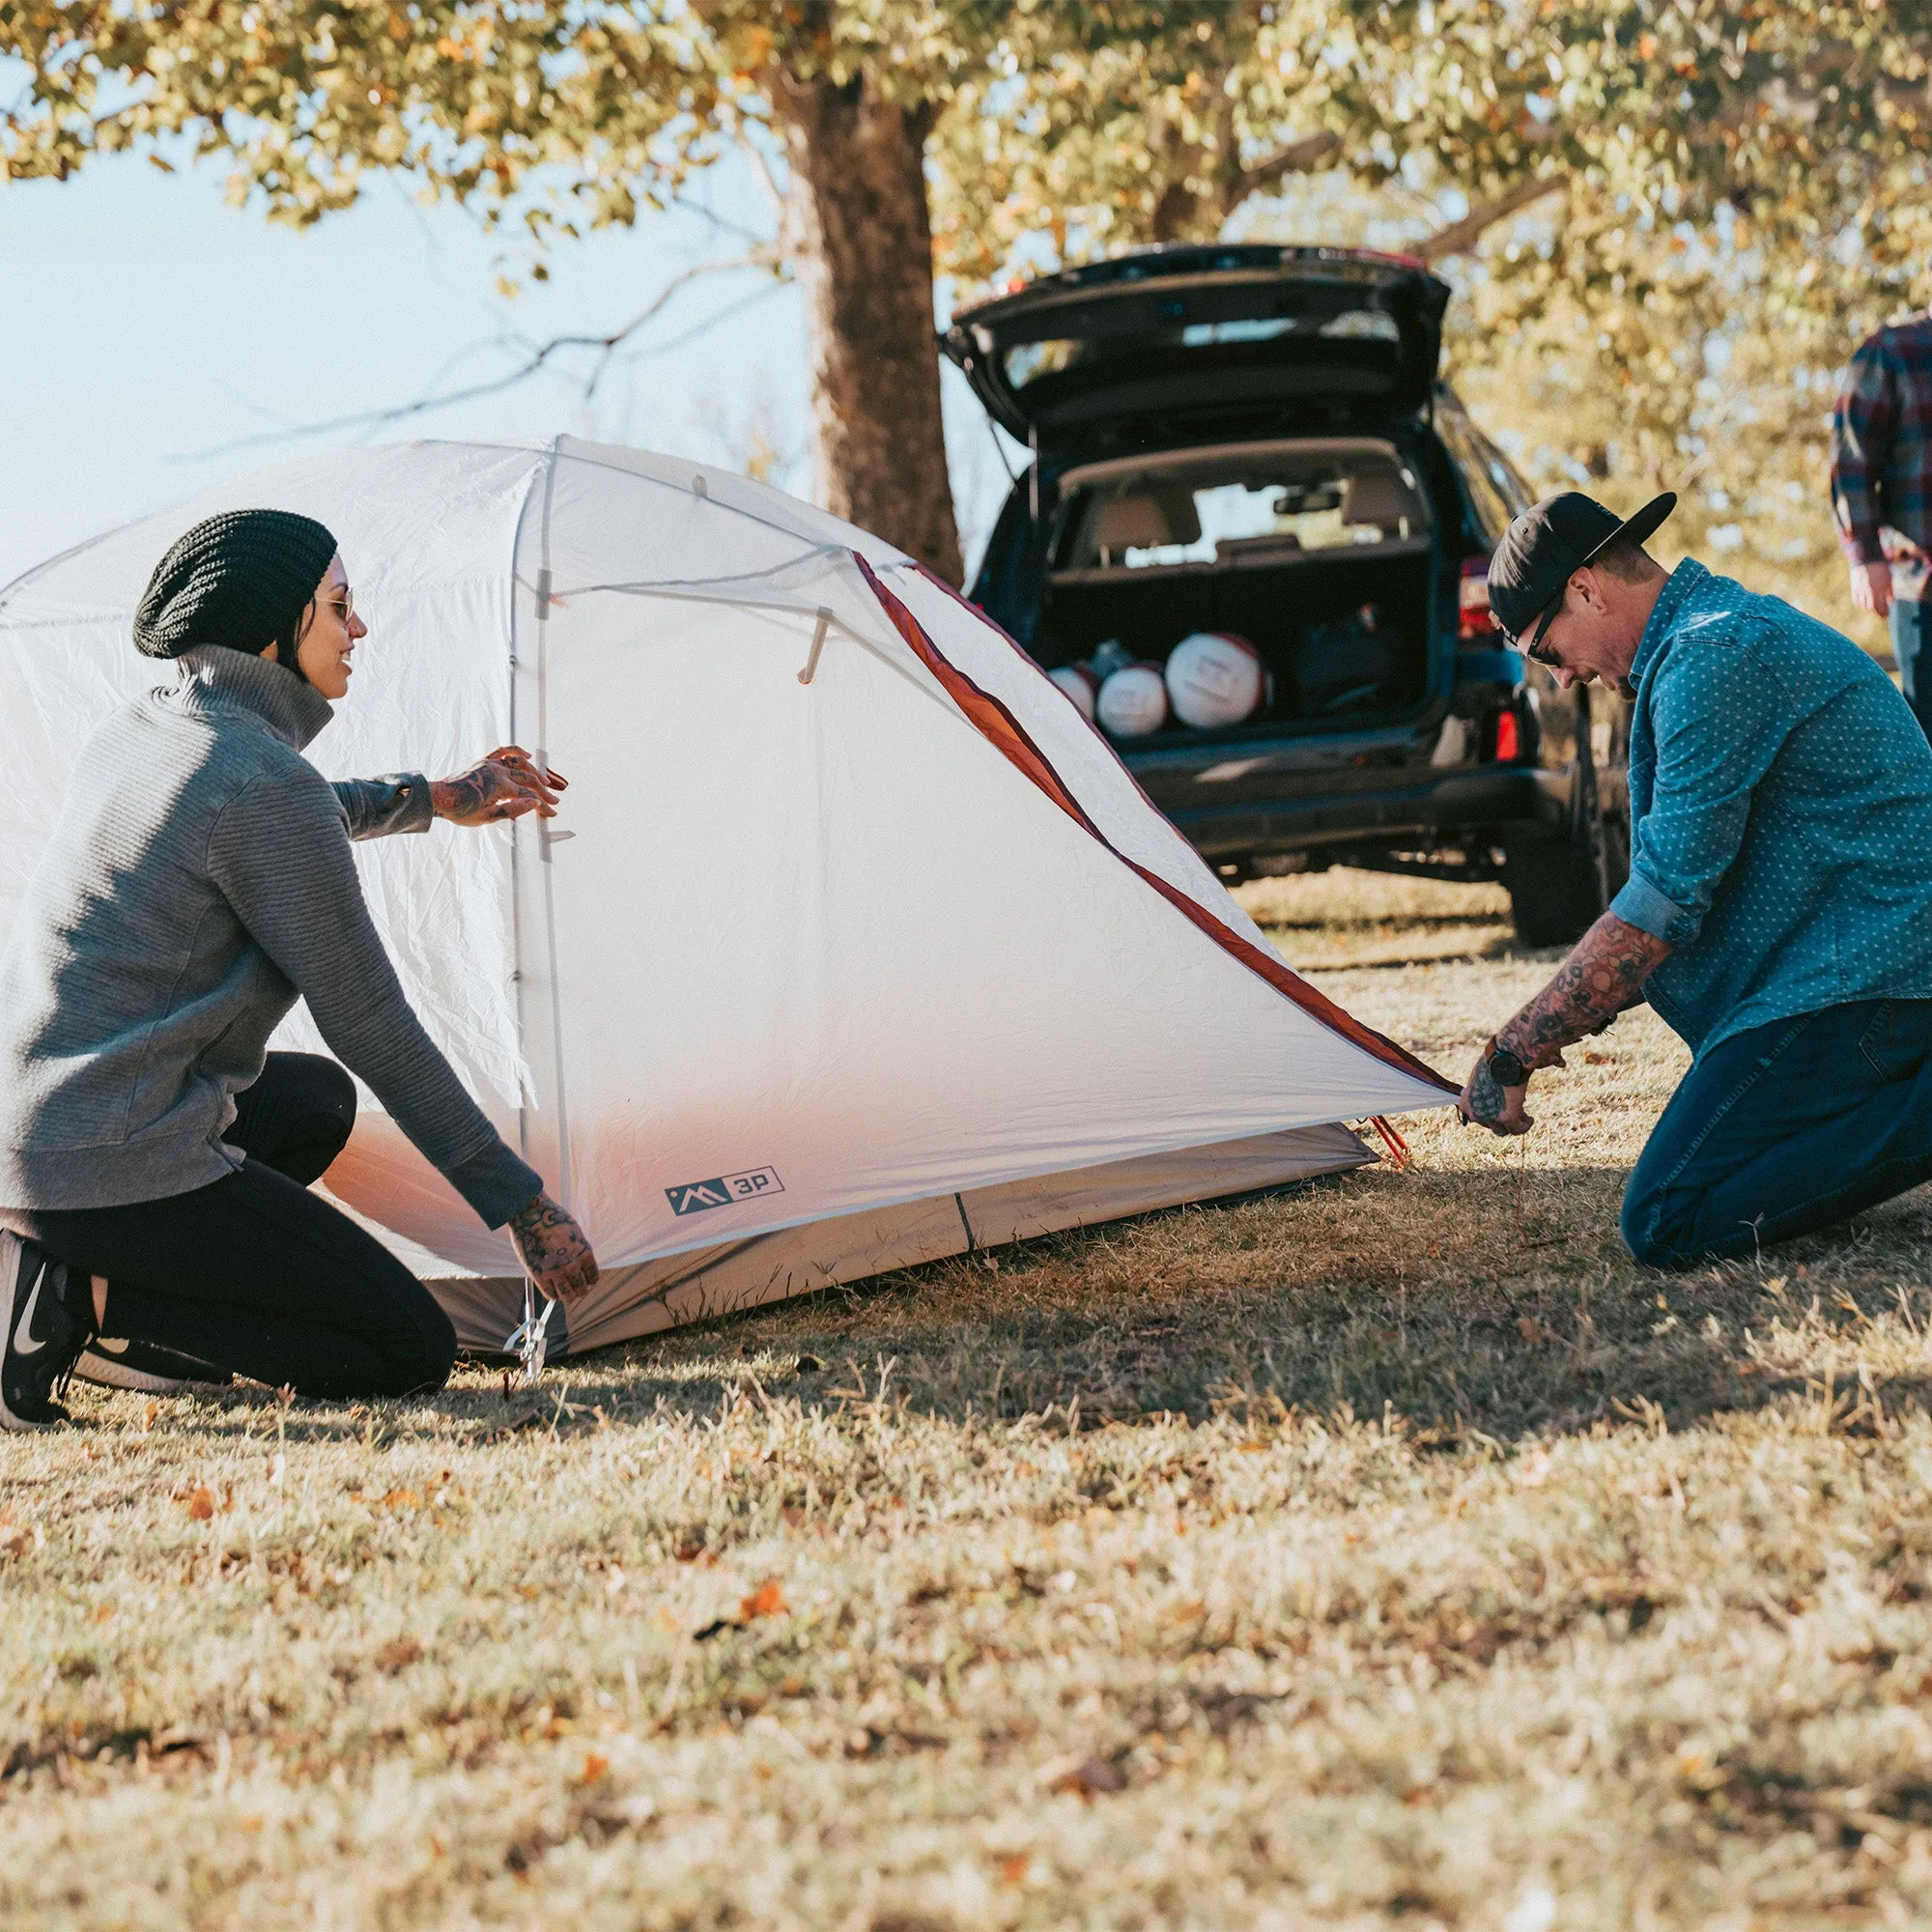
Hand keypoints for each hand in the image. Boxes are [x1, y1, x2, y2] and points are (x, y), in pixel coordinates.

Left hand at [430, 747, 567, 825]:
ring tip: (545, 781)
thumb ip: (513, 810)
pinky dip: (516, 751)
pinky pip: (503, 751)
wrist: (439, 798)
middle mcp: (498, 771)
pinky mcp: (483, 761)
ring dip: (535, 772)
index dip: (542, 805)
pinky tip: (527, 755)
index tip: (551, 812)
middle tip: (553, 800)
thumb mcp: (488, 817)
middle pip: (528, 779)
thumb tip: (533, 803)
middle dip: (543, 790)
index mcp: (500, 786)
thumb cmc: (461, 810)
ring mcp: (490, 764)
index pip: (528, 795)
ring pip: (520, 764)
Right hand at [507, 1190, 598, 1302]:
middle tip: (572, 1287)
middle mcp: (574, 1265)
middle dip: (578, 1290)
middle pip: (582, 1290)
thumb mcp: (574, 1233)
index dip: (588, 1281)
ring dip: (566, 1296)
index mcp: (585, 1253)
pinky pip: (550, 1295)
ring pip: (567, 1296)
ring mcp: (557, 1271)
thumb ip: (578, 1251)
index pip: (593, 1278)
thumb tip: (579, 1266)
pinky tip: (552, 1291)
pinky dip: (553, 1296)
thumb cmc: (552, 1221)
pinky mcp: (540, 1275)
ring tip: (563, 1292)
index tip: (583, 1281)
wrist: (532, 1214)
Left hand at [1457, 1051, 1533, 1135]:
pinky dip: (1525, 1125)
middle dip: (1502, 1118)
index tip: (1500, 1107)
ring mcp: (1491, 1118)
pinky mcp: (1508, 1119)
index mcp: (1465, 1104)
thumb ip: (1480, 1093)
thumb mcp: (1478, 1078)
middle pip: (1490, 1124)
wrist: (1505, 1059)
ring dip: (1513, 1123)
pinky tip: (1530, 1119)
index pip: (1478, 1116)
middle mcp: (1475, 1115)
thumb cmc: (1493, 1063)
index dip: (1490, 1112)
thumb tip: (1489, 1100)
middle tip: (1514, 1110)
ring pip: (1504, 1130)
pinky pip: (1518, 1129)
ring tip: (1523, 1115)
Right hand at [1850, 558, 1893, 619]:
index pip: (1881, 606)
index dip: (1883, 613)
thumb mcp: (1889, 578)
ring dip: (1868, 610)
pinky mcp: (1854, 589)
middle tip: (1880, 615)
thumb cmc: (1880, 567)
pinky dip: (1860, 605)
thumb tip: (1890, 602)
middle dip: (1876, 613)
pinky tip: (1864, 604)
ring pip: (1863, 606)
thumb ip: (1890, 591)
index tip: (1886, 615)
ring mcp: (1861, 590)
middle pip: (1871, 608)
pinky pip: (1856, 601)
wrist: (1866, 558)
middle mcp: (1869, 591)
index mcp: (1879, 588)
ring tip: (1873, 610)